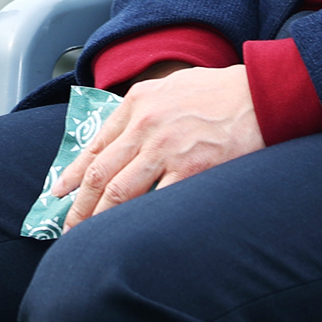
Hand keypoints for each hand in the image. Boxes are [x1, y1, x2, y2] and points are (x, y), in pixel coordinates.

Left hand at [56, 64, 262, 229]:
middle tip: (68, 225)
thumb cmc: (219, 91)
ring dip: (99, 218)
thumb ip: (142, 109)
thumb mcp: (170, 87)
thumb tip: (119, 137)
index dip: (74, 173)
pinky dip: (137, 218)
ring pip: (119, 192)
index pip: (96, 145)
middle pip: (100, 174)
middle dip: (79, 205)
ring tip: (89, 235)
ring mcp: (166, 149)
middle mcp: (146, 125)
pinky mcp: (190, 169)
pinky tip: (128, 231)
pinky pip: (154, 201)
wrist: (260, 93)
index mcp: (138, 102)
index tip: (60, 191)